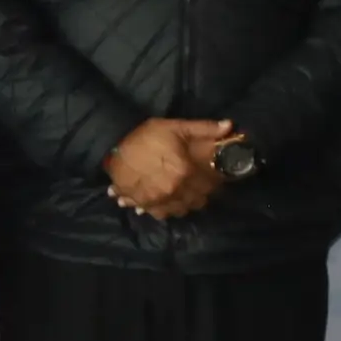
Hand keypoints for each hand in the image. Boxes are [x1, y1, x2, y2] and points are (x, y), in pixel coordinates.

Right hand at [106, 116, 238, 220]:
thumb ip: (203, 128)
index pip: (210, 185)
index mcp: (185, 172)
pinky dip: (166, 210)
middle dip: (201, 194)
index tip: (214, 178)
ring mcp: (158, 199)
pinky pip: (161, 214)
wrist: (111, 145)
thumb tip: (229, 126)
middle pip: (198, 201)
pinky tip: (165, 202)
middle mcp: (174, 189)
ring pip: (181, 210)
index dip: (215, 182)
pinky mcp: (143, 203)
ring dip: (185, 204)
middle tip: (199, 186)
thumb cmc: (145, 136)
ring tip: (184, 195)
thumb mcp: (175, 127)